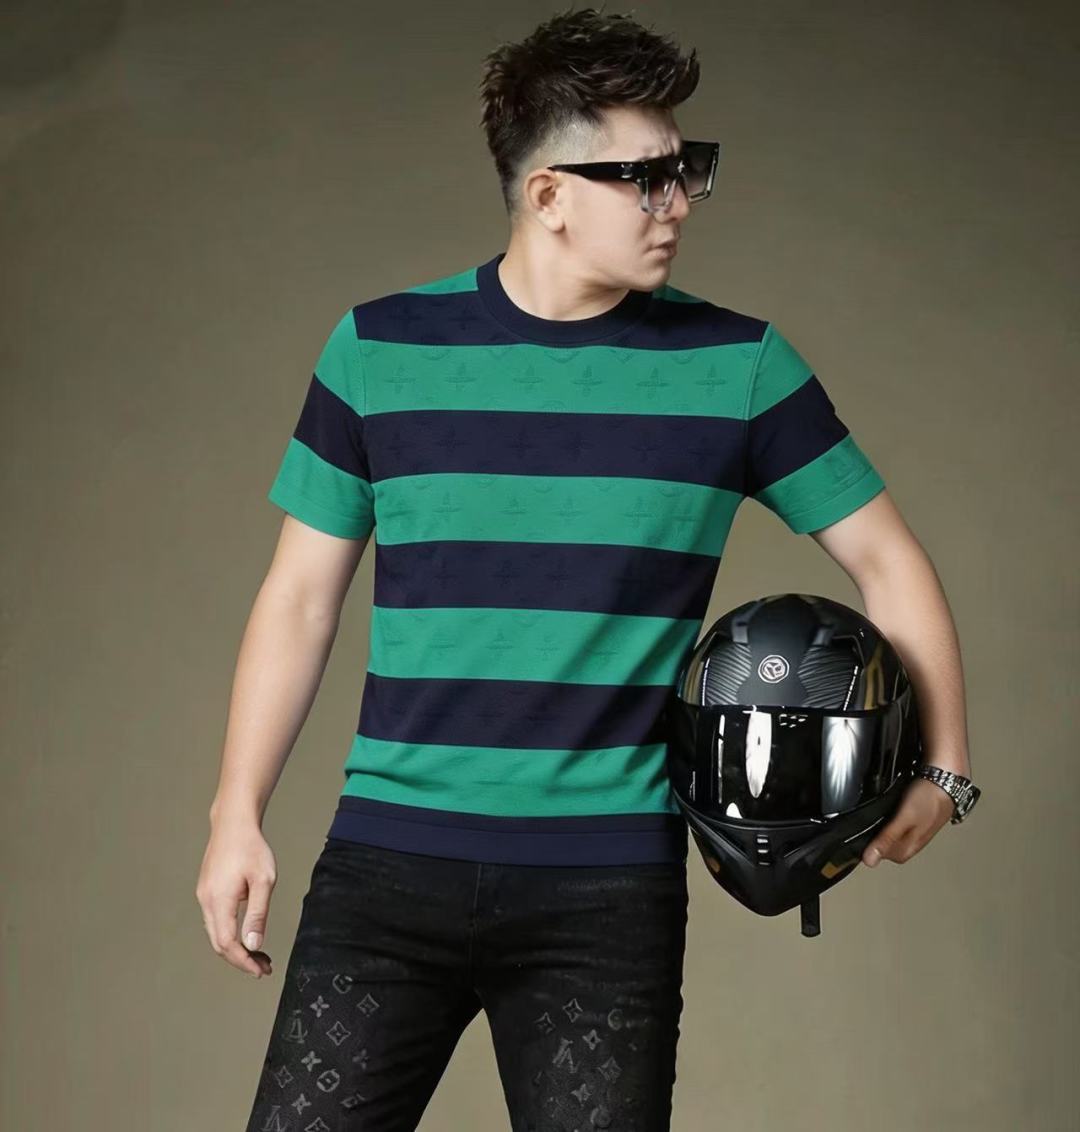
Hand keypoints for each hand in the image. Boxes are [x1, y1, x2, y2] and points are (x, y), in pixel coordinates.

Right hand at [195, 822, 276, 977]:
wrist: (233, 823)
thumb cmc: (251, 847)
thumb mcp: (263, 880)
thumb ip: (257, 913)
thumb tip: (253, 944)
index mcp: (219, 900)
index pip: (227, 944)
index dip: (243, 961)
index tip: (261, 971)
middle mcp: (206, 901)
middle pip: (219, 944)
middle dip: (240, 959)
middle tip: (263, 967)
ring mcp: (204, 896)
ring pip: (216, 933)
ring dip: (235, 948)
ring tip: (259, 954)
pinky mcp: (206, 891)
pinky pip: (215, 921)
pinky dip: (229, 933)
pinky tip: (245, 934)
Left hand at [861, 776, 954, 866]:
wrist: (946, 779)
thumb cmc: (929, 797)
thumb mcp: (904, 819)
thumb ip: (886, 839)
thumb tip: (870, 861)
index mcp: (910, 847)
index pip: (882, 856)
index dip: (872, 843)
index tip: (866, 830)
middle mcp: (913, 842)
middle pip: (887, 845)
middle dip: (877, 832)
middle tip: (875, 816)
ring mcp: (916, 831)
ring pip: (892, 833)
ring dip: (884, 823)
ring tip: (884, 810)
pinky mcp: (917, 820)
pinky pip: (898, 822)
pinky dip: (892, 816)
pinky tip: (892, 807)